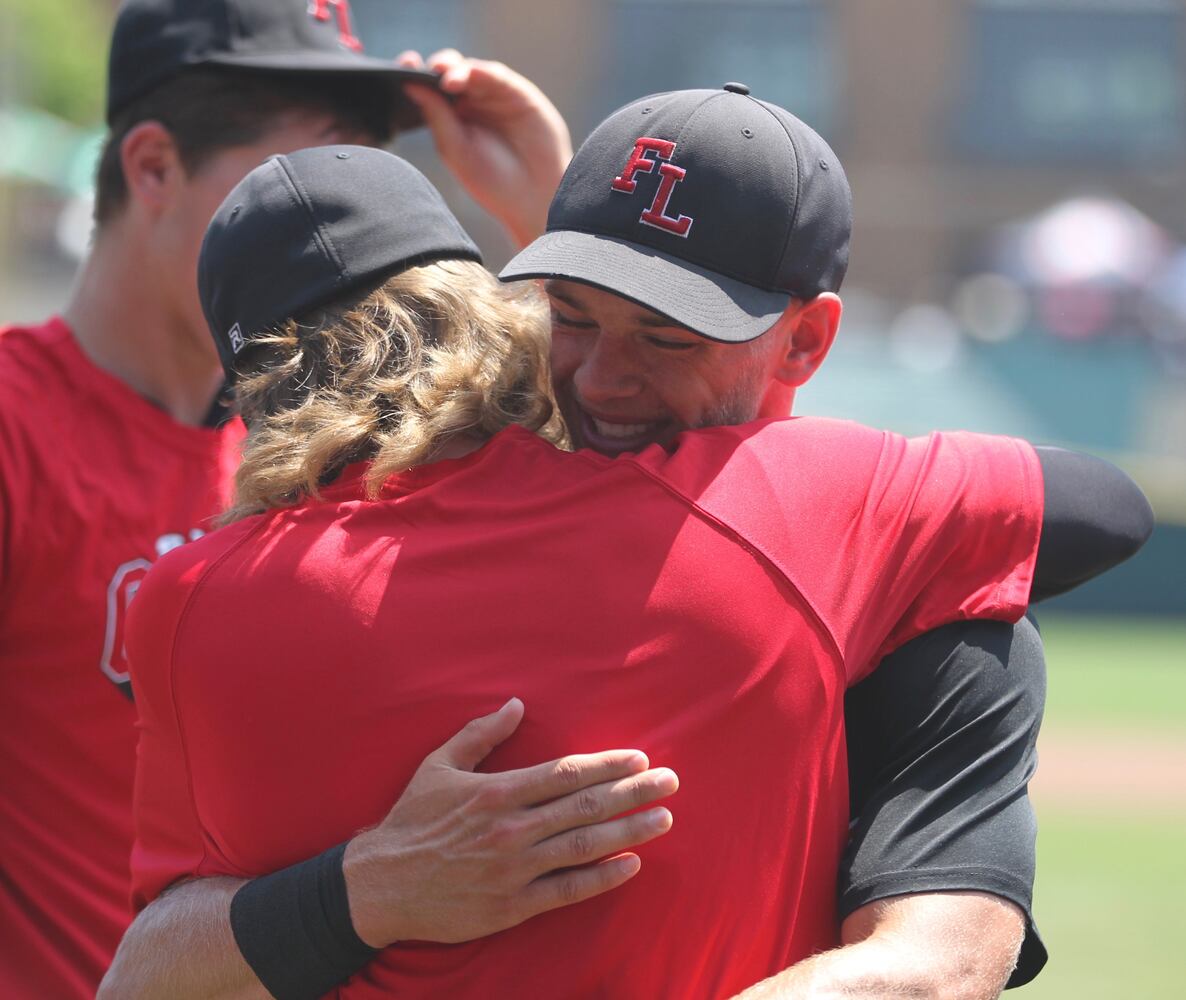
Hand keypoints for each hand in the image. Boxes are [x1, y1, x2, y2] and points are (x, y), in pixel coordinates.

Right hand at [344, 697, 675, 946]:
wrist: (379, 885)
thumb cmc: (410, 821)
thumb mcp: (438, 766)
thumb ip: (481, 734)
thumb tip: (517, 704)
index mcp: (497, 792)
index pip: (565, 773)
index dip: (607, 764)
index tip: (639, 757)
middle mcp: (511, 829)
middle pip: (586, 807)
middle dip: (633, 792)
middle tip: (671, 781)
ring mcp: (514, 869)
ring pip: (584, 847)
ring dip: (629, 831)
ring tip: (663, 818)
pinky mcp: (512, 905)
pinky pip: (568, 890)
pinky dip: (602, 878)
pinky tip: (632, 864)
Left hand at [398, 50, 572, 247]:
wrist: (534, 198)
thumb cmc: (492, 181)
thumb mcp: (456, 150)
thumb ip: (437, 117)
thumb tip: (410, 84)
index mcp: (450, 117)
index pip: (428, 90)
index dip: (412, 76)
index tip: (396, 70)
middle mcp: (472, 102)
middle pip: (447, 73)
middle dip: (432, 66)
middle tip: (415, 65)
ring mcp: (495, 95)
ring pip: (471, 70)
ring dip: (454, 67)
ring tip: (443, 76)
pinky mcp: (518, 93)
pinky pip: (496, 76)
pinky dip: (481, 72)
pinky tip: (467, 75)